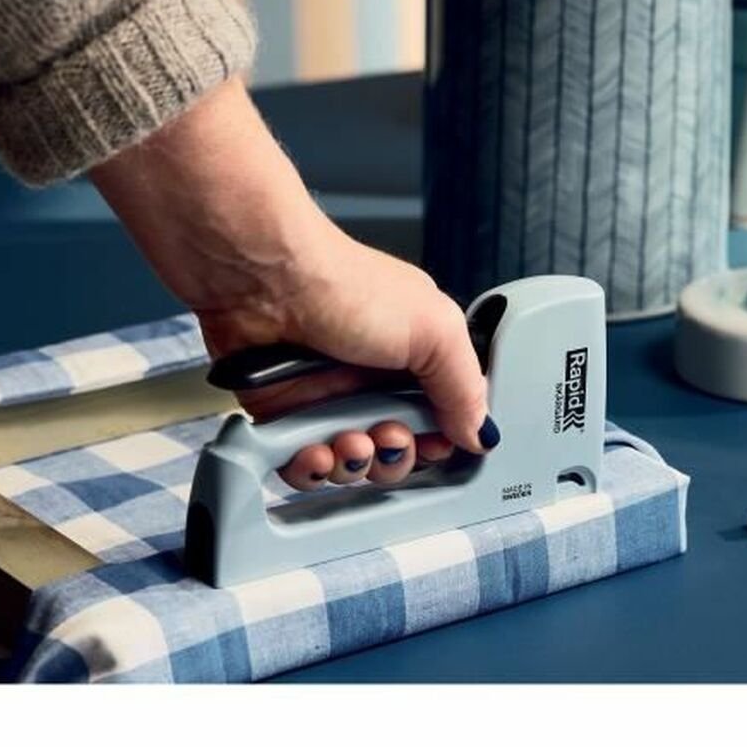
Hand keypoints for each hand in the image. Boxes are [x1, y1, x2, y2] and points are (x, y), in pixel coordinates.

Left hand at [197, 229, 496, 488]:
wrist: (264, 278)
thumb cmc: (344, 285)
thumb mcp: (434, 331)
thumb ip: (466, 387)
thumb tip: (482, 433)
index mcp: (416, 356)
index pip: (440, 420)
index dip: (438, 442)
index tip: (432, 443)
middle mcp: (373, 380)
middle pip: (398, 451)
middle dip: (395, 457)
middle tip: (386, 436)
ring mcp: (328, 399)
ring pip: (351, 465)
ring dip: (353, 465)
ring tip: (347, 441)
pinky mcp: (284, 415)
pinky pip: (304, 464)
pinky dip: (310, 468)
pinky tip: (314, 450)